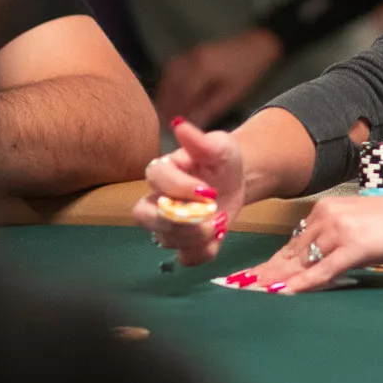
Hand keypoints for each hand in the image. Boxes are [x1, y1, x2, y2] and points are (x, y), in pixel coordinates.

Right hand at [133, 119, 246, 265]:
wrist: (237, 181)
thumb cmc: (222, 160)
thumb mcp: (219, 146)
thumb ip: (200, 140)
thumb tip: (179, 124)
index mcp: (163, 170)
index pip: (156, 178)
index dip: (179, 187)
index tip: (208, 191)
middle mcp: (157, 198)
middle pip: (145, 216)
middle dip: (177, 221)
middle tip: (210, 216)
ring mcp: (166, 224)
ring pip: (164, 239)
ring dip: (194, 237)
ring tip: (219, 223)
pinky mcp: (183, 243)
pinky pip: (183, 258)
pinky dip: (201, 254)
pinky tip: (218, 240)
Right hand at [154, 29, 283, 128]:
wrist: (258, 44)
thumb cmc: (249, 71)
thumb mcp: (232, 94)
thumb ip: (210, 109)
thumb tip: (191, 124)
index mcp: (202, 70)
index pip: (181, 95)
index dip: (174, 111)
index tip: (169, 126)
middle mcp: (192, 59)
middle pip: (171, 85)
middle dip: (166, 104)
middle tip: (163, 122)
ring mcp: (190, 53)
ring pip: (169, 76)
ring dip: (165, 94)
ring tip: (164, 110)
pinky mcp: (192, 52)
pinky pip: (173, 68)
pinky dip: (169, 83)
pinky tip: (170, 94)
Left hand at [235, 190, 382, 293]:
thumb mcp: (363, 229)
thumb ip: (337, 242)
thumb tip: (317, 262)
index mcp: (327, 210)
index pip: (291, 244)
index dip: (268, 264)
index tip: (247, 278)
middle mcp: (326, 216)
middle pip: (288, 253)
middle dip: (262, 274)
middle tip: (236, 290)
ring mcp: (339, 230)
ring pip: (299, 262)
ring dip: (274, 281)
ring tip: (249, 296)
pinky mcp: (354, 246)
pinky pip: (321, 271)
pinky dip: (300, 285)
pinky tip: (283, 294)